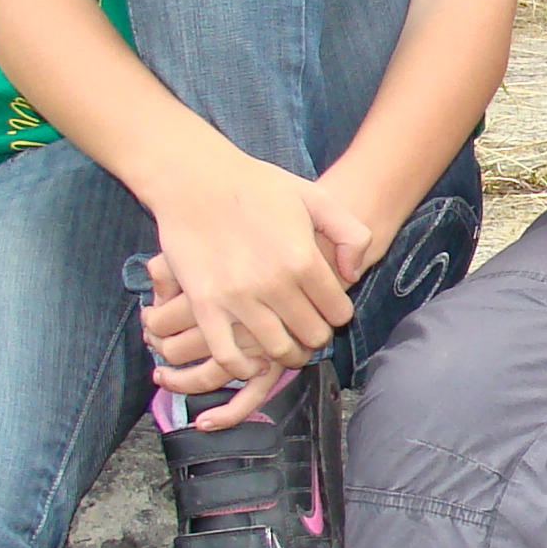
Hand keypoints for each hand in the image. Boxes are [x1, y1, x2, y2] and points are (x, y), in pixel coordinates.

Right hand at [139, 155, 371, 429]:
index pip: (338, 312)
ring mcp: (238, 298)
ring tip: (287, 345)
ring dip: (288, 354)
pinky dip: (244, 367)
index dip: (337, 313)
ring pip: (278, 351)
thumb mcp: (315, 197)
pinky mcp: (205, 306)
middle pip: (312, 335)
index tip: (327, 308)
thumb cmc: (256, 185)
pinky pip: (228, 357)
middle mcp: (274, 284)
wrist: (194, 180)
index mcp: (303, 259)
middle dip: (316, 335)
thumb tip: (352, 274)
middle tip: (308, 328)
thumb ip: (350, 233)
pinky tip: (252, 360)